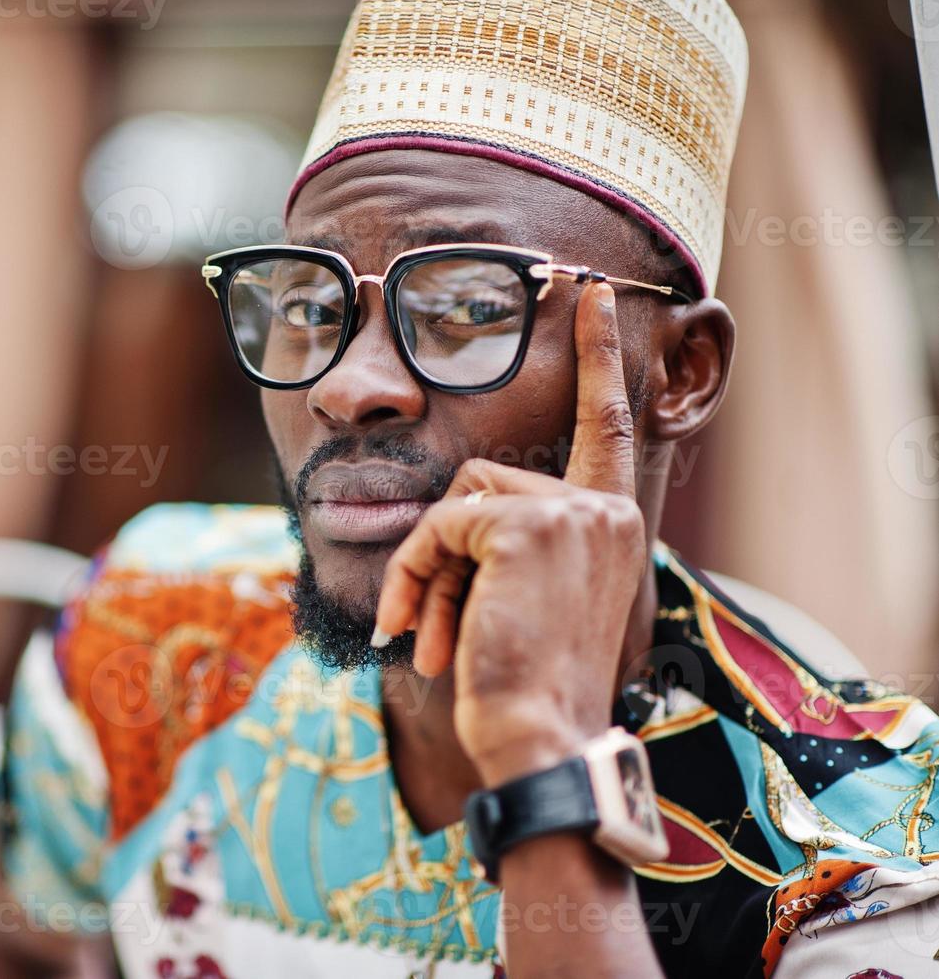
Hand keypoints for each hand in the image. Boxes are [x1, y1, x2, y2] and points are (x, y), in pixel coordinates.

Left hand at [372, 283, 648, 785]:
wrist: (540, 739)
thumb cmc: (529, 684)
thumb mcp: (529, 600)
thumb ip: (510, 541)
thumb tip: (456, 513)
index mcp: (613, 521)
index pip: (606, 422)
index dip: (597, 353)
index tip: (590, 290)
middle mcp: (606, 507)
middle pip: (483, 480)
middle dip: (444, 555)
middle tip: (437, 627)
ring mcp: (571, 512)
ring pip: (455, 502)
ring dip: (428, 572)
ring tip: (436, 639)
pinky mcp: (524, 525)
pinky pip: (437, 525)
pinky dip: (416, 576)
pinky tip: (430, 632)